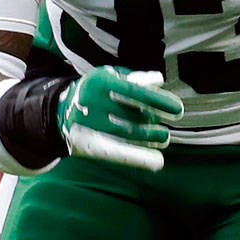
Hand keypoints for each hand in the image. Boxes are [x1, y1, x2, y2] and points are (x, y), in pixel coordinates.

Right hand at [57, 66, 183, 171]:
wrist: (60, 110)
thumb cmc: (95, 90)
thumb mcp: (110, 77)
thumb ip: (135, 79)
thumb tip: (159, 80)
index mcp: (98, 82)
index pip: (135, 92)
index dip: (159, 101)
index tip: (178, 109)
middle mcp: (90, 104)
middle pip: (132, 115)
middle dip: (154, 120)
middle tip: (170, 123)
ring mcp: (87, 126)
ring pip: (127, 135)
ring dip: (151, 137)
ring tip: (164, 137)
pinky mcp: (87, 145)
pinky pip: (116, 153)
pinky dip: (139, 158)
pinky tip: (157, 161)